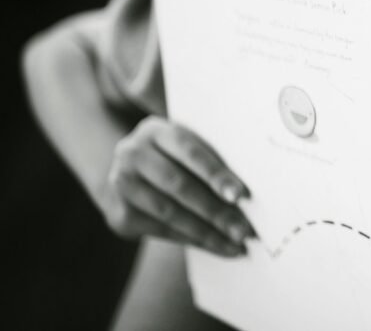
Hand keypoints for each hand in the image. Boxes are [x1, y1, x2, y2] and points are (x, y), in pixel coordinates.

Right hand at [99, 116, 256, 256]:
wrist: (129, 175)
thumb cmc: (174, 159)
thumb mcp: (186, 148)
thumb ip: (210, 160)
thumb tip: (244, 193)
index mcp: (156, 130)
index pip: (189, 151)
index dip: (215, 174)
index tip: (240, 195)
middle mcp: (132, 153)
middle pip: (179, 185)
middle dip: (215, 211)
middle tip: (243, 230)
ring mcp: (121, 185)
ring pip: (170, 213)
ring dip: (207, 232)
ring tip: (235, 243)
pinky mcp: (120, 215)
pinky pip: (162, 230)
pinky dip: (192, 240)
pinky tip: (216, 246)